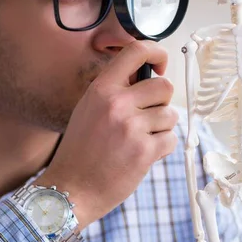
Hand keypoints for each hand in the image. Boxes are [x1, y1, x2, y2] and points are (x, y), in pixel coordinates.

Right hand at [35, 40, 178, 230]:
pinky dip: (162, 147)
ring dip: (161, 128)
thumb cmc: (81, 150)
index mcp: (101, 89)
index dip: (157, 53)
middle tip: (147, 117)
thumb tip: (148, 75)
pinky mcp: (144, 151)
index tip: (160, 66)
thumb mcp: (89, 109)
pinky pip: (170, 139)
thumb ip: (115, 90)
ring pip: (170, 115)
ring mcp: (131, 127)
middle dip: (162, 102)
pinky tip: (142, 155)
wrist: (72, 189)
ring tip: (139, 140)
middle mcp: (117, 103)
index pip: (136, 51)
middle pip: (165, 86)